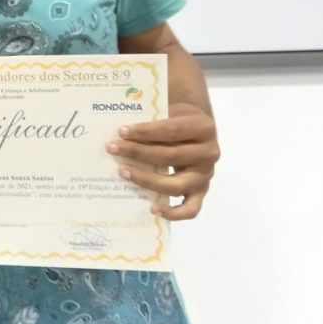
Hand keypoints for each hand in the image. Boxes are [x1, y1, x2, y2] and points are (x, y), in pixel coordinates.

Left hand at [106, 102, 218, 219]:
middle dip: (137, 152)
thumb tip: (121, 131)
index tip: (122, 131)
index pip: (171, 130)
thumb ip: (152, 117)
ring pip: (176, 185)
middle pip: (170, 156)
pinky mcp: (201, 192)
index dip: (145, 131)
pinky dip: (173, 212)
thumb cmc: (178, 118)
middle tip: (113, 148)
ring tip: (123, 172)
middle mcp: (209, 153)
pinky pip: (191, 209)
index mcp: (203, 127)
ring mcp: (206, 175)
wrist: (198, 129)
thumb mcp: (170, 111)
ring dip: (146, 179)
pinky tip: (152, 208)